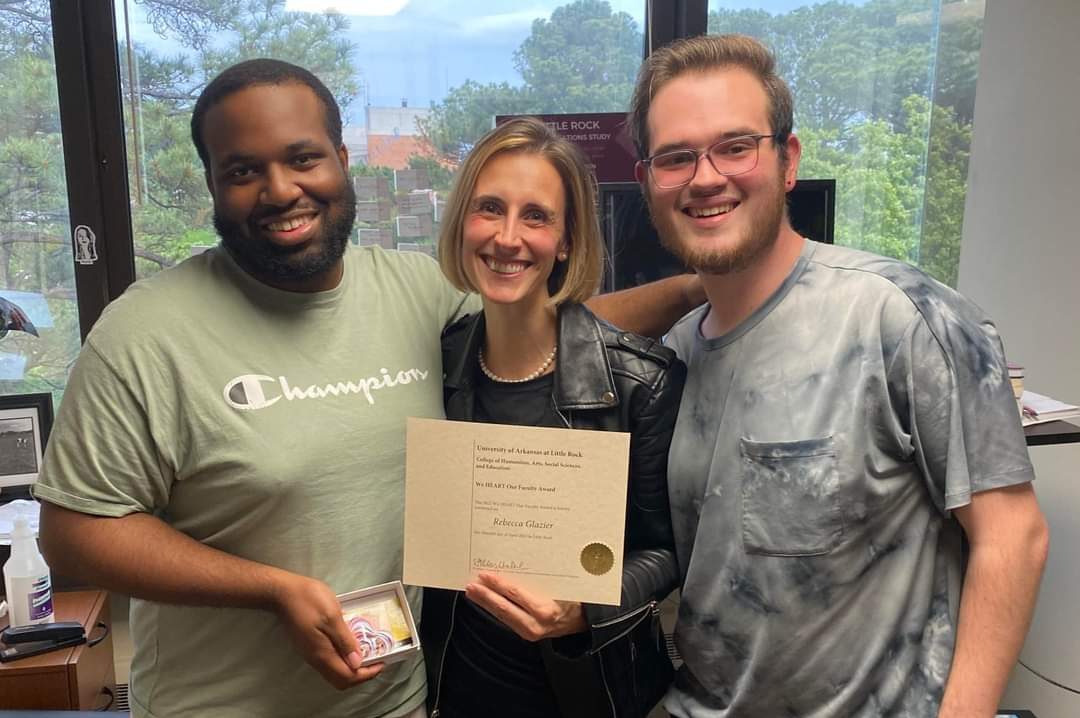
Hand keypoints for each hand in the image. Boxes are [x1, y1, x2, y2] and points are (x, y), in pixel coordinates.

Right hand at [272, 574, 383, 688]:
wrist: (282, 593)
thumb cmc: (309, 600)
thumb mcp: (332, 616)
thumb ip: (345, 641)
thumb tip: (358, 663)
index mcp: (322, 654)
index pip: (348, 676)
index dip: (367, 673)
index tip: (382, 662)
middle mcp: (316, 659)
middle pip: (341, 680)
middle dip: (361, 675)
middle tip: (376, 659)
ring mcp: (310, 654)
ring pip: (334, 672)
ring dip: (352, 667)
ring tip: (367, 652)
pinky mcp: (308, 647)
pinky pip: (329, 662)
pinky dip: (343, 659)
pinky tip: (351, 644)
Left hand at [465, 572, 585, 641]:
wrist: (583, 621)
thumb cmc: (574, 599)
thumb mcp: (562, 585)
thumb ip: (542, 577)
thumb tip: (518, 562)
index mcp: (546, 610)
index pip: (515, 594)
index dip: (497, 584)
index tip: (484, 574)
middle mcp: (536, 624)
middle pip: (503, 608)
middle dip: (485, 595)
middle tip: (470, 584)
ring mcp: (530, 632)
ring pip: (502, 616)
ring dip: (485, 603)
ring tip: (473, 591)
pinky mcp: (526, 634)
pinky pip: (507, 619)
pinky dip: (495, 608)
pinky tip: (486, 600)